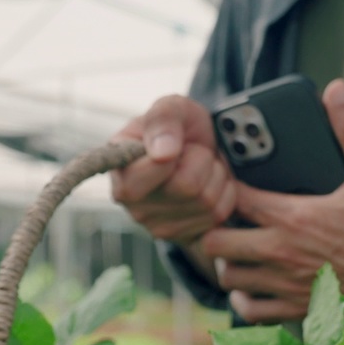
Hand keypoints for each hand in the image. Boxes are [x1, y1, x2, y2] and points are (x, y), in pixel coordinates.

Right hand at [110, 95, 236, 245]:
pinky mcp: (184, 237)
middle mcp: (132, 205)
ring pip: (206, 201)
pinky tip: (209, 185)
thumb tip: (162, 153)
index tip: (176, 143)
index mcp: (120, 171)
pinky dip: (224, 194)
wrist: (200, 149)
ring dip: (214, 176)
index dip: (173, 153)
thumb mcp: (172, 107)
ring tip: (201, 167)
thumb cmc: (179, 128)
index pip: (150, 172)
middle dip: (201, 160)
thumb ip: (163, 119)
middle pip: (187, 186)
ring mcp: (157, 226)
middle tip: (193, 153)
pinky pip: (218, 215)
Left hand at [200, 80, 343, 323]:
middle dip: (215, 228)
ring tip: (237, 250)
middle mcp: (281, 253)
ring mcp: (286, 285)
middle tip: (228, 220)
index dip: (223, 186)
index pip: (234, 198)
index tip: (227, 179)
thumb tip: (337, 90)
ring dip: (227, 263)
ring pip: (228, 277)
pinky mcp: (296, 310)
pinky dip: (244, 300)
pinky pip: (250, 313)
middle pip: (216, 242)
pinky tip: (252, 286)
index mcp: (293, 218)